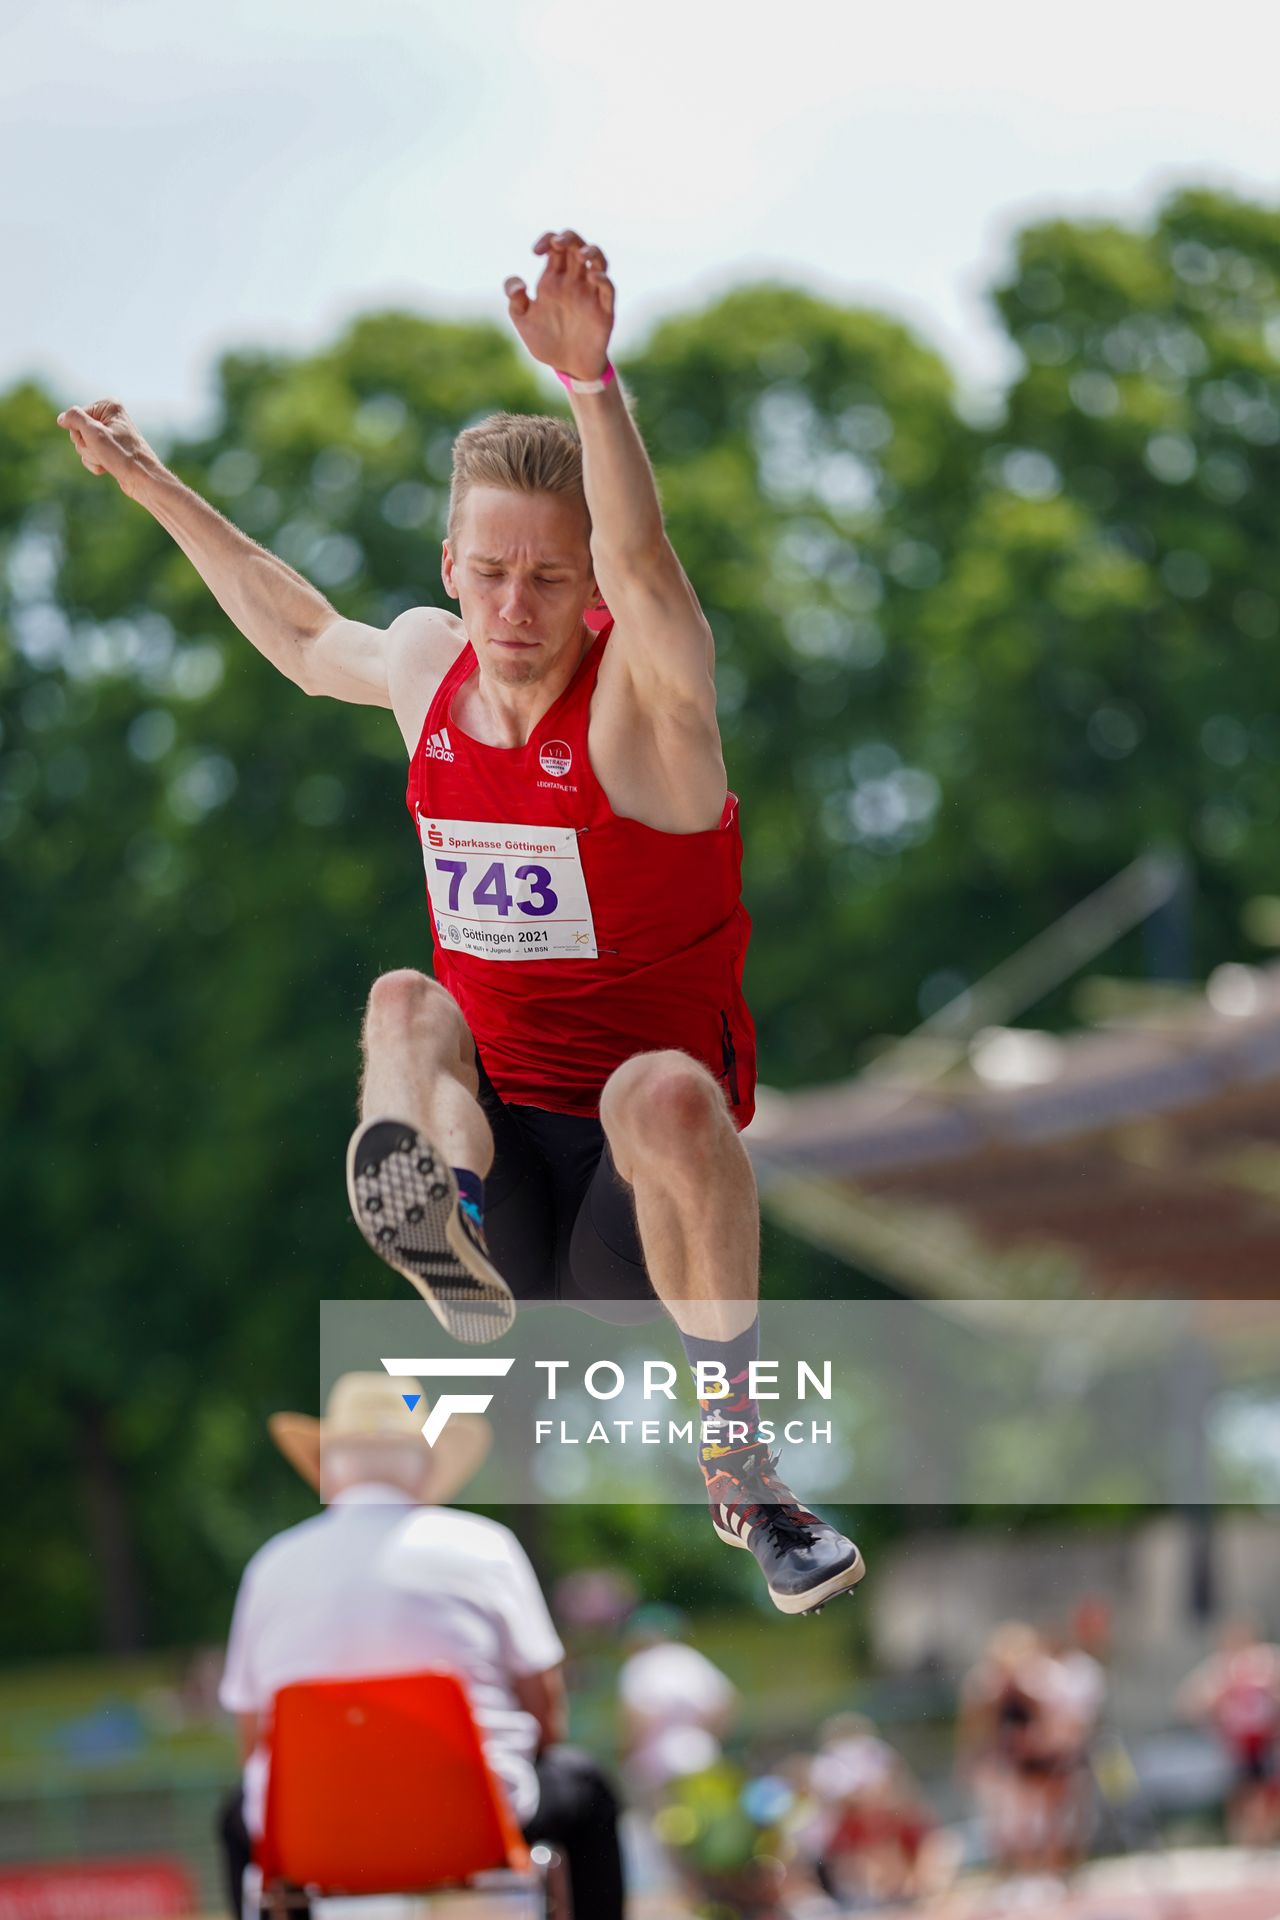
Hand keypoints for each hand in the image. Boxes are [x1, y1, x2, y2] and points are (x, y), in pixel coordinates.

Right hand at [56, 399, 161, 498]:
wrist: (143, 480)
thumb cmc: (122, 455)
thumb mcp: (94, 432)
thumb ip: (74, 419)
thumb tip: (62, 418)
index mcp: (109, 406)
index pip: (76, 417)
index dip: (80, 433)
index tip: (97, 441)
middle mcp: (111, 417)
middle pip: (79, 431)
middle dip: (85, 446)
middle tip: (102, 452)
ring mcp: (110, 434)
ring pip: (83, 445)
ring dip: (90, 457)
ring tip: (107, 461)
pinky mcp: (110, 450)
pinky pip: (91, 455)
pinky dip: (95, 463)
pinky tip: (107, 468)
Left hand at [504, 230, 614, 381]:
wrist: (567, 367)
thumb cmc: (545, 342)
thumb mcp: (523, 322)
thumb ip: (515, 302)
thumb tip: (517, 285)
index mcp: (553, 280)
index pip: (555, 246)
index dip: (547, 239)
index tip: (535, 251)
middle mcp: (573, 282)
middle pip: (576, 246)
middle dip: (569, 237)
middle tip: (558, 243)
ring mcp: (590, 294)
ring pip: (598, 260)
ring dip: (591, 251)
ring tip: (581, 255)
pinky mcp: (604, 309)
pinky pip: (608, 288)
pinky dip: (602, 278)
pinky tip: (592, 277)